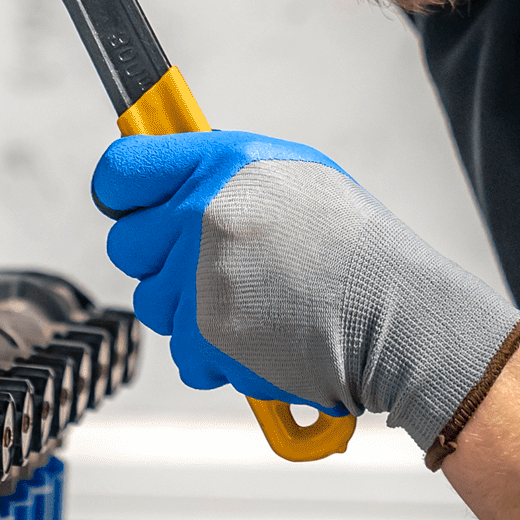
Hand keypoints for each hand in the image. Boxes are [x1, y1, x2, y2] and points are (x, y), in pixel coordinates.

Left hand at [93, 130, 519, 448]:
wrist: (398, 317)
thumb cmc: (357, 249)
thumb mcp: (294, 175)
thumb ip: (224, 174)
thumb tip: (174, 178)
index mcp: (222, 163)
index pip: (121, 169)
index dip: (124, 194)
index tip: (136, 207)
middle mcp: (202, 212)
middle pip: (125, 244)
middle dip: (160, 261)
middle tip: (214, 268)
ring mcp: (199, 275)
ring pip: (151, 303)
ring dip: (188, 312)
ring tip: (253, 304)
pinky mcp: (206, 334)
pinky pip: (179, 352)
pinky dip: (212, 356)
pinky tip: (259, 337)